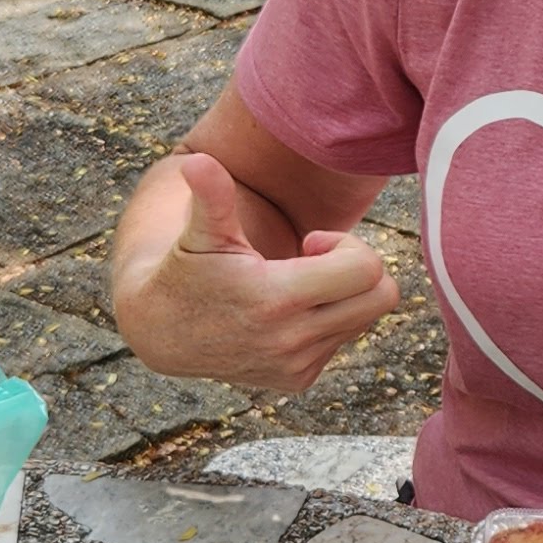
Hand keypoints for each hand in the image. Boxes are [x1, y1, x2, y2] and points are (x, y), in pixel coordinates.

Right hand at [111, 150, 399, 393]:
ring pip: (364, 319)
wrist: (162, 331)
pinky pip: (342, 341)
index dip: (347, 245)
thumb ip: (210, 196)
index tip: (311, 241)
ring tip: (296, 284)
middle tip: (314, 260)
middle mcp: (293, 340)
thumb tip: (197, 161)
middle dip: (358, 269)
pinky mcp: (296, 381)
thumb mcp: (199, 231)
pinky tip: (288, 311)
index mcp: (277, 298)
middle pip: (381, 297)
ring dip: (342, 295)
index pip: (366, 270)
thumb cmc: (187, 269)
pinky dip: (329, 321)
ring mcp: (296, 366)